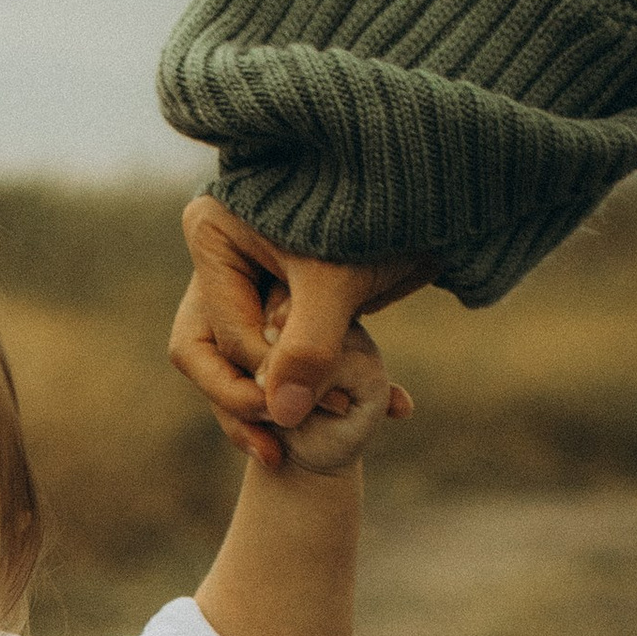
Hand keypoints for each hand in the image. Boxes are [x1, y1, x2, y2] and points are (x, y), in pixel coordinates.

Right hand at [171, 192, 423, 466]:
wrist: (425, 181)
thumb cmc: (371, 212)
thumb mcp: (336, 281)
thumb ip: (308, 346)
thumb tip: (281, 415)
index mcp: (212, 238)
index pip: (227, 336)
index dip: (267, 380)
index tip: (317, 406)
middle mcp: (220, 261)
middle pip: (211, 357)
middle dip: (250, 407)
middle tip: (279, 450)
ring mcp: (248, 282)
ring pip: (236, 367)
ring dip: (270, 410)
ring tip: (292, 453)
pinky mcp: (283, 300)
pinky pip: (275, 359)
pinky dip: (305, 389)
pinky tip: (351, 418)